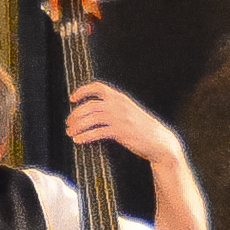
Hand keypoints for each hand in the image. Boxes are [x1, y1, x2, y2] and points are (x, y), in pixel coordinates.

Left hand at [64, 80, 184, 168]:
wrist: (160, 142)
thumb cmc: (143, 128)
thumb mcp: (130, 111)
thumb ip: (115, 107)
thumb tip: (94, 110)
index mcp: (120, 98)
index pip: (98, 87)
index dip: (83, 91)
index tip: (72, 98)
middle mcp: (118, 105)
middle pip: (89, 106)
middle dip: (75, 114)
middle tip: (68, 123)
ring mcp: (119, 118)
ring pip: (91, 119)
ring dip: (77, 126)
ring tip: (71, 132)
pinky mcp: (120, 132)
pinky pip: (97, 132)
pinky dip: (85, 136)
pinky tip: (78, 140)